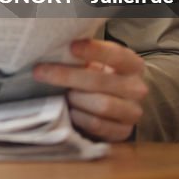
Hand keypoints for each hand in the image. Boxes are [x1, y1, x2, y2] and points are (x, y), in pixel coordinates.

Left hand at [33, 39, 148, 141]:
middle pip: (100, 82)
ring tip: (62, 95)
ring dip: (75, 99)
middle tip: (41, 72)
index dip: (94, 50)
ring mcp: (132, 112)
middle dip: (67, 76)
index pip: (116, 55)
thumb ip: (83, 58)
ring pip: (101, 105)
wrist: (116, 105)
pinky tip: (69, 112)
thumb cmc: (99, 78)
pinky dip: (80, 118)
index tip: (71, 47)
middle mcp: (137, 88)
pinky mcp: (123, 132)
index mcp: (132, 65)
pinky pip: (97, 125)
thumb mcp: (97, 64)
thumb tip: (56, 52)